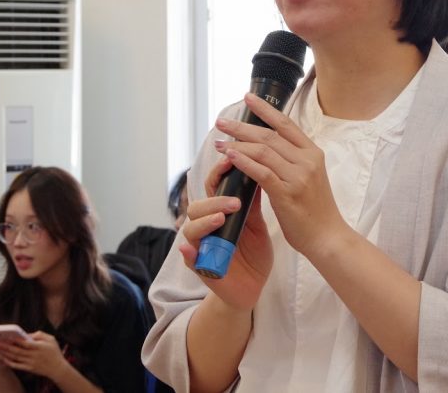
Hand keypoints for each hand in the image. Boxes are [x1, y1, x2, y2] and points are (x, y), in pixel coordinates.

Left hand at [0, 331, 68, 379]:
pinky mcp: (29, 368)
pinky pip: (16, 365)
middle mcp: (33, 355)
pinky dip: (9, 362)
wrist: (57, 368)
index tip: (6, 335)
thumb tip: (27, 334)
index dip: (15, 339)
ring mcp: (30, 362)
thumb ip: (39, 334)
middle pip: (17, 350)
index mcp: (39, 346)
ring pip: (15, 357)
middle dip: (6, 346)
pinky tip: (3, 359)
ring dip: (5, 353)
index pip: (24, 342)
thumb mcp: (51, 339)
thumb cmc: (54, 352)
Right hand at [177, 158, 273, 311]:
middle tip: (236, 202)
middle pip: (197, 207)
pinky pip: (189, 260)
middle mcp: (207, 228)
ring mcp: (202, 248)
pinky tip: (190, 249)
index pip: (212, 188)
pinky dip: (188, 253)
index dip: (217, 173)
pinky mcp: (201, 269)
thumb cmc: (254, 254)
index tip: (230, 161)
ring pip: (191, 230)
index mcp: (219, 213)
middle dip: (214, 201)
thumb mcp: (256, 226)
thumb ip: (252, 204)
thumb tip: (258, 169)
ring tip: (220, 219)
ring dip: (204, 223)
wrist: (254, 287)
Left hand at [213, 93, 348, 261]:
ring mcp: (299, 176)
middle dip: (243, 126)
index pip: (286, 124)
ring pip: (263, 151)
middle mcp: (307, 160)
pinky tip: (230, 157)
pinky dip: (244, 162)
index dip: (265, 110)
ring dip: (237, 144)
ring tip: (218, 142)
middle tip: (221, 121)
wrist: (329, 237)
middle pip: (270, 135)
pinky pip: (261, 172)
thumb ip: (293, 161)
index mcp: (313, 153)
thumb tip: (267, 148)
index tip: (248, 98)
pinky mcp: (288, 193)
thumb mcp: (309, 178)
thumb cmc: (316, 211)